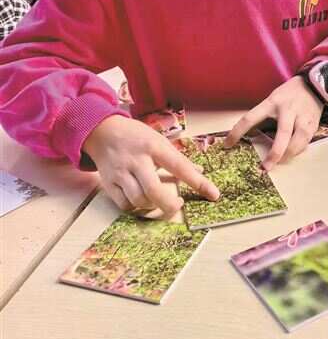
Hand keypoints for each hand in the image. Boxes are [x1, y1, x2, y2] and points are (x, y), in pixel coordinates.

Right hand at [83, 115, 219, 216]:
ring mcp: (121, 173)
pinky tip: (143, 200)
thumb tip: (199, 171)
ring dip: (153, 206)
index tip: (213, 194)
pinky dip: (137, 207)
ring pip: (139, 200)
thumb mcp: (159, 139)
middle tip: (178, 205)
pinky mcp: (109, 183)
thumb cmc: (136, 136)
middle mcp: (137, 160)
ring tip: (160, 199)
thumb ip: (177, 157)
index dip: (198, 182)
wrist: (102, 131)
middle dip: (169, 205)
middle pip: (154, 191)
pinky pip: (125, 204)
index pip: (180, 166)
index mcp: (154, 146)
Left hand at [225, 76, 322, 170]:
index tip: (227, 145)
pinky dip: (297, 151)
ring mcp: (303, 118)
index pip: (251, 118)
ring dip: (287, 156)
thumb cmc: (288, 95)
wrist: (314, 86)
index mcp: (272, 102)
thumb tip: (247, 136)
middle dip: (275, 153)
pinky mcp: (313, 126)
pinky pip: (304, 143)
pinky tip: (291, 153)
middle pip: (283, 134)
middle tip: (265, 168)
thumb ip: (263, 116)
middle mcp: (288, 110)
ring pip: (297, 142)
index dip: (237, 132)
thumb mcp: (272, 100)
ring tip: (278, 163)